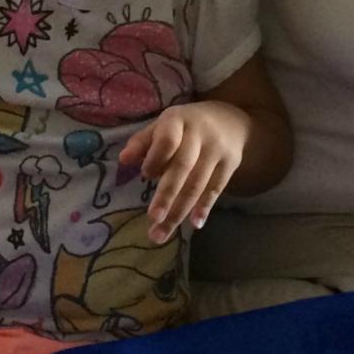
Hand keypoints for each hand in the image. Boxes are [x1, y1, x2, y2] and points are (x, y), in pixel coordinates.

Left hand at [119, 101, 251, 243]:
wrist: (230, 120)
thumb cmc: (185, 126)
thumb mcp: (163, 125)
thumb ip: (142, 142)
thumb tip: (123, 160)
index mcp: (177, 120)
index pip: (168, 141)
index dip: (156, 159)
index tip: (145, 176)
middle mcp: (199, 134)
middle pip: (182, 167)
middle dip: (167, 194)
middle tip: (153, 218)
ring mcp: (217, 150)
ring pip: (198, 183)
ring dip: (180, 210)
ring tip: (162, 233)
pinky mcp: (231, 164)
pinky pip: (216, 188)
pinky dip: (205, 207)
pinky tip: (195, 224)